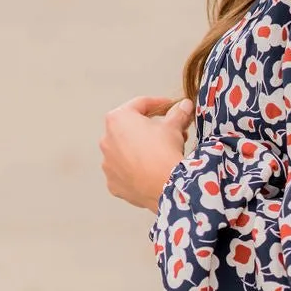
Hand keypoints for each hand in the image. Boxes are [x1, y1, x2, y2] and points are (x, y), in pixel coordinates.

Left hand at [100, 95, 193, 211]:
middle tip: (169, 133)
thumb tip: (184, 106)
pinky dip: (136, 171)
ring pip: (126, 152)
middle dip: (149, 130)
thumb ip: (177, 113)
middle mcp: (107, 140)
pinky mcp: (113, 183)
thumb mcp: (174, 127)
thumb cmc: (164, 152)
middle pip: (130, 130)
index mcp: (118, 119)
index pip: (140, 104)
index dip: (159, 104)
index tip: (171, 107)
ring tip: (161, 155)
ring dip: (141, 151)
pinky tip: (151, 173)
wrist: (165, 185)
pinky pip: (125, 173)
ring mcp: (108, 164)